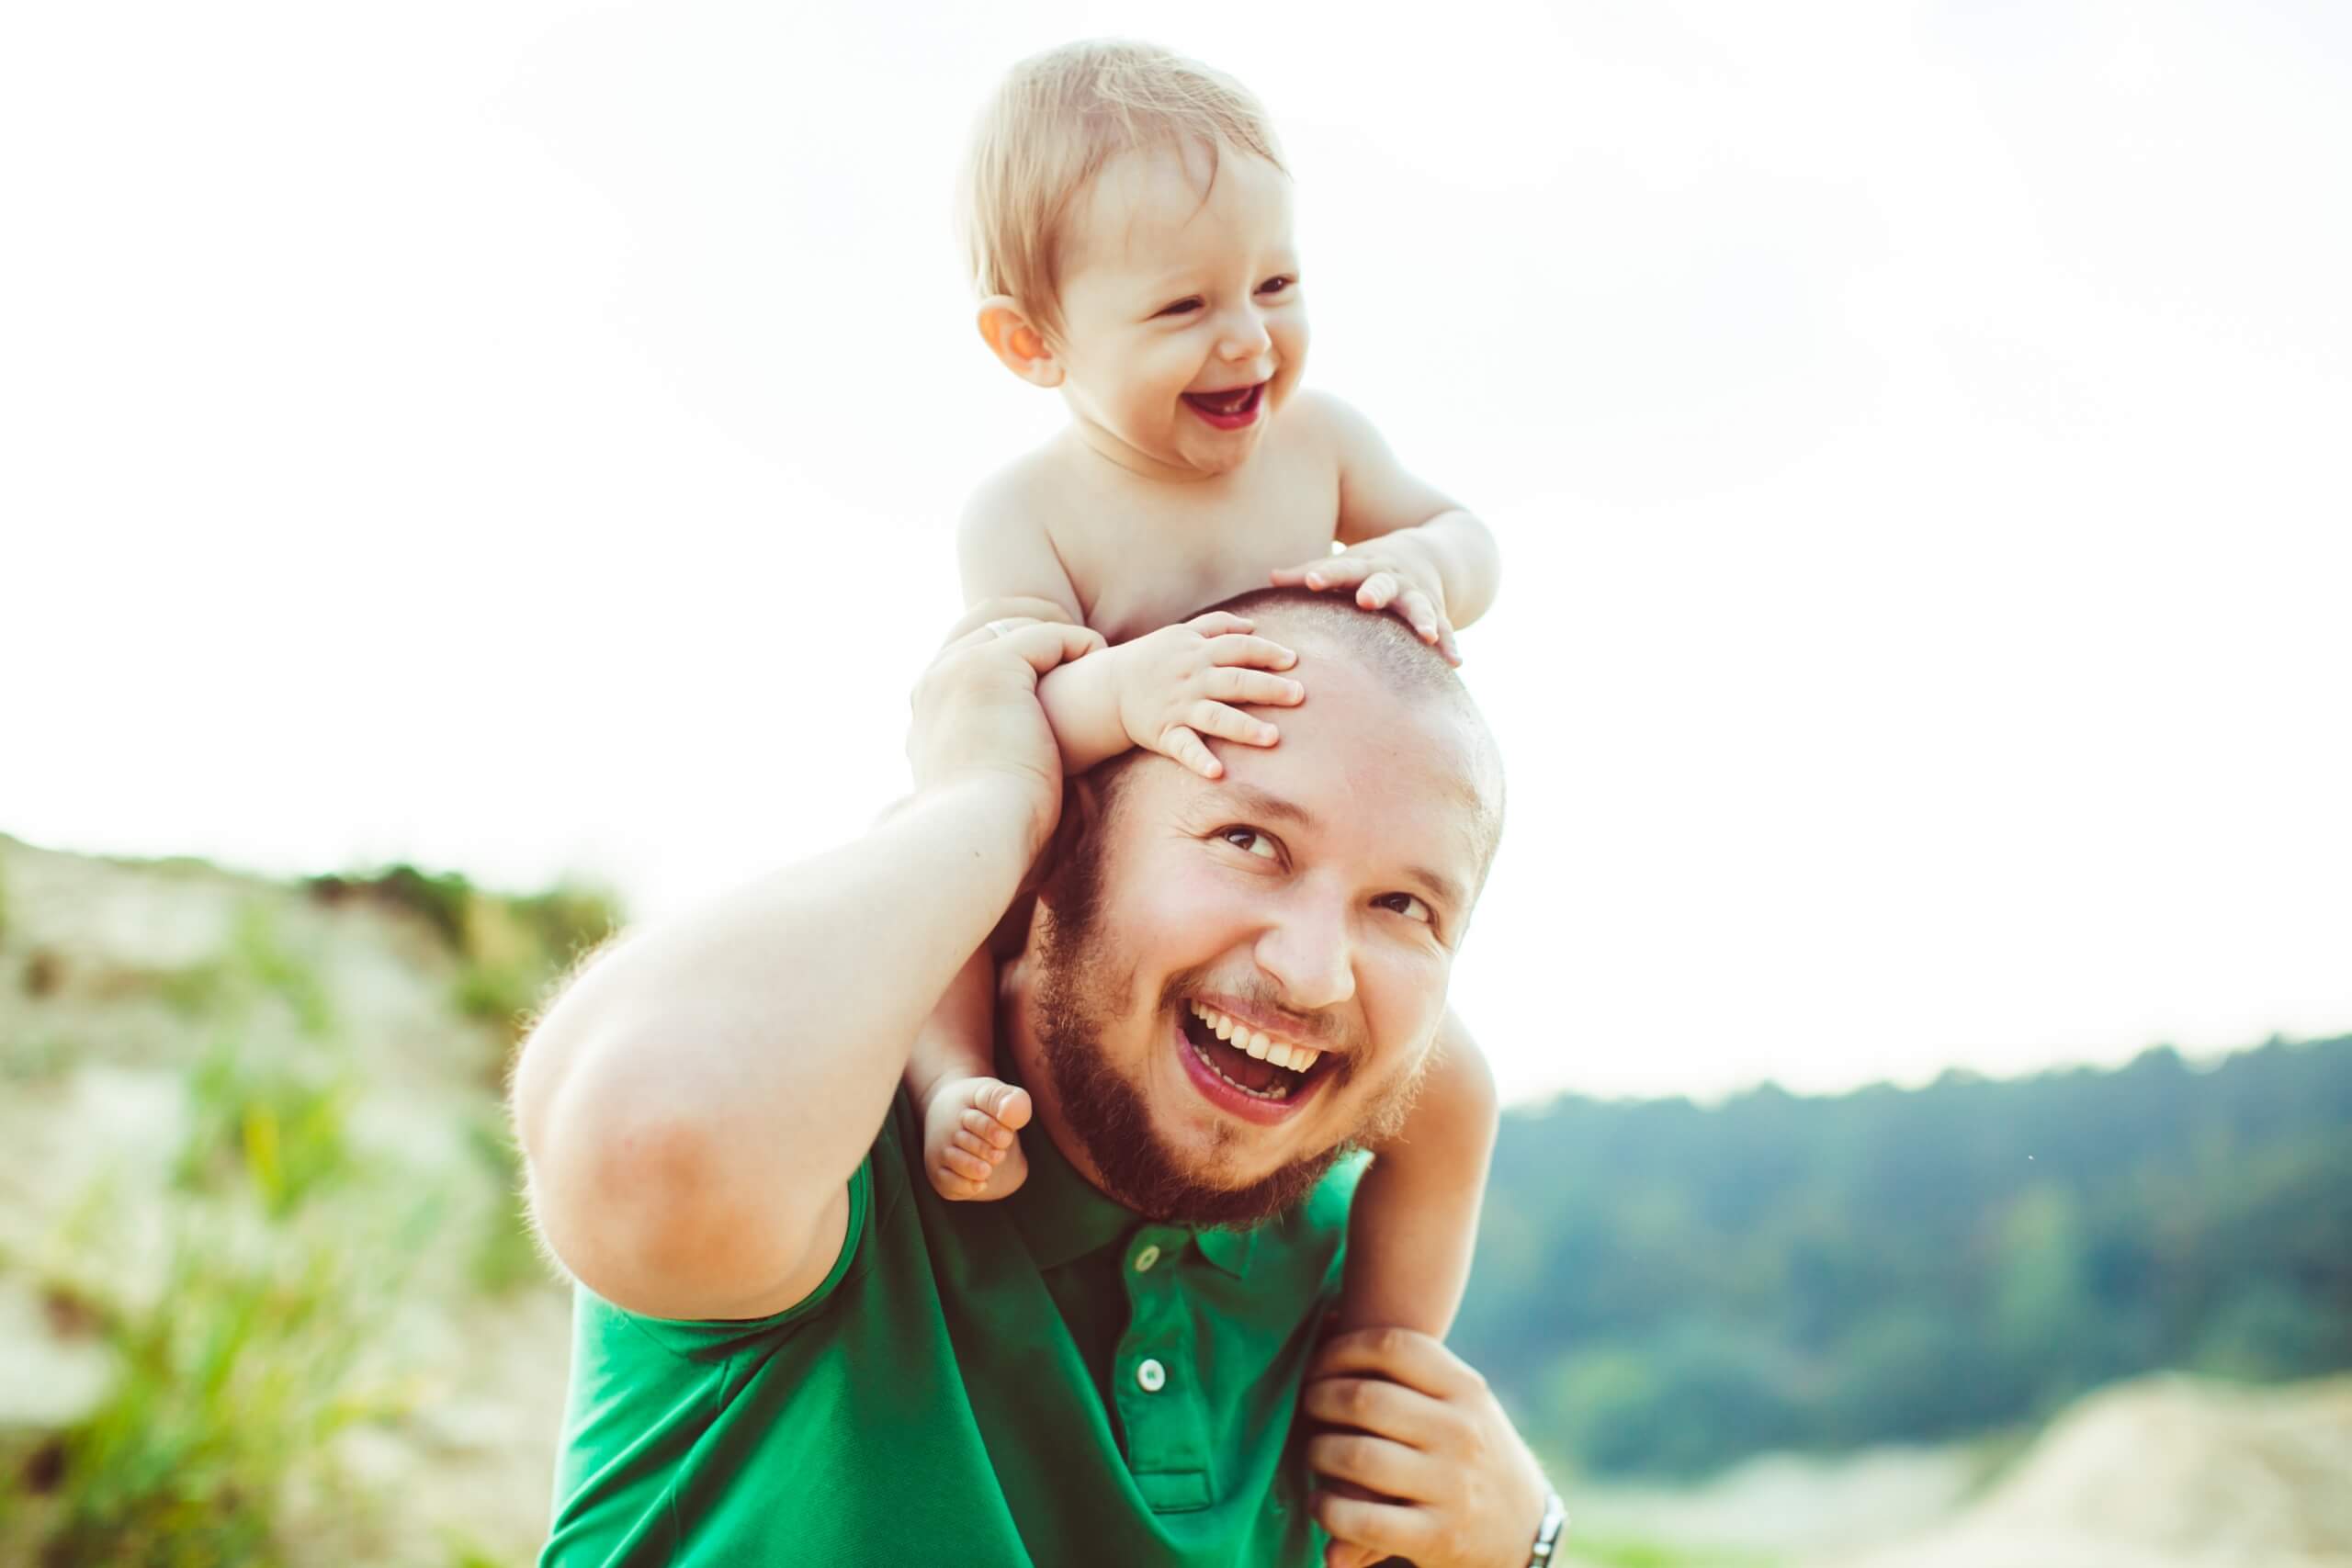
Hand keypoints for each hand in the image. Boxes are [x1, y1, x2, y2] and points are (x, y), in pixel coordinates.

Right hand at [908, 614, 1104, 839]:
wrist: (974, 837)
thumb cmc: (989, 839)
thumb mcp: (985, 803)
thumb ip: (998, 781)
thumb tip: (1041, 800)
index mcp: (927, 715)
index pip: (963, 653)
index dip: (1010, 649)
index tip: (1051, 665)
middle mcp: (933, 685)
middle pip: (982, 624)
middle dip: (1031, 626)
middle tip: (1075, 645)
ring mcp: (956, 671)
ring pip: (1013, 622)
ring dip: (1055, 631)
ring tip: (1091, 651)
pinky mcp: (989, 667)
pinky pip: (1044, 635)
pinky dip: (1076, 643)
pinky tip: (1099, 658)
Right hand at [1106, 610, 1303, 779]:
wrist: (1108, 687)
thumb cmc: (1153, 659)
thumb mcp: (1181, 633)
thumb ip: (1218, 626)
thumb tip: (1254, 627)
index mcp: (1199, 652)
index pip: (1238, 648)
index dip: (1267, 652)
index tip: (1293, 661)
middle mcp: (1192, 679)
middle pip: (1234, 681)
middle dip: (1268, 688)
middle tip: (1299, 695)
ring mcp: (1179, 707)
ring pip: (1216, 716)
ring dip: (1244, 727)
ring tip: (1273, 738)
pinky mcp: (1165, 733)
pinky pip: (1184, 748)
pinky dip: (1199, 759)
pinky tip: (1218, 772)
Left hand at [1271, 542, 1460, 665]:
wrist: (1429, 554)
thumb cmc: (1370, 568)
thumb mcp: (1345, 564)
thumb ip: (1310, 574)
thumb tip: (1270, 579)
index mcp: (1364, 567)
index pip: (1341, 569)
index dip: (1326, 574)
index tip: (1312, 581)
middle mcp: (1393, 578)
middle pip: (1383, 583)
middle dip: (1376, 591)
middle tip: (1367, 600)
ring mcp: (1419, 594)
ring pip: (1421, 605)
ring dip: (1423, 620)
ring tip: (1426, 636)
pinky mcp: (1439, 611)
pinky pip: (1447, 628)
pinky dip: (1450, 643)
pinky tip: (1455, 662)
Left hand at [1302, 1328, 1550, 1567]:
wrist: (1526, 1528)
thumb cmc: (1471, 1449)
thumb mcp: (1462, 1402)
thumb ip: (1409, 1370)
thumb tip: (1324, 1317)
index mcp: (1466, 1390)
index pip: (1393, 1347)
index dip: (1340, 1349)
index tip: (1318, 1365)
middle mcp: (1461, 1433)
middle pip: (1365, 1399)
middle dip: (1319, 1400)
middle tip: (1308, 1407)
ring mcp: (1451, 1486)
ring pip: (1357, 1456)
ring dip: (1317, 1452)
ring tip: (1314, 1452)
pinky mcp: (1437, 1537)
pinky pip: (1361, 1521)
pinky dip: (1327, 1509)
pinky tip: (1321, 1502)